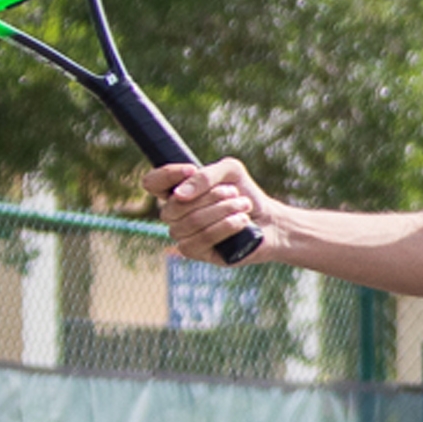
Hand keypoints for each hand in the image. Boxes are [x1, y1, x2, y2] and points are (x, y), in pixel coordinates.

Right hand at [143, 156, 276, 263]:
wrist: (270, 221)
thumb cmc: (246, 194)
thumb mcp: (230, 172)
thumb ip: (206, 175)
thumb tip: (179, 194)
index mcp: (177, 191)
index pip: (152, 183)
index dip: (167, 176)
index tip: (191, 169)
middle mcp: (175, 214)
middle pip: (175, 205)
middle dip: (211, 195)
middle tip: (235, 193)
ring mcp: (183, 235)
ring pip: (191, 222)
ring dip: (223, 210)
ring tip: (244, 206)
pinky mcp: (196, 252)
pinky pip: (202, 239)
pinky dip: (225, 226)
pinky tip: (242, 221)